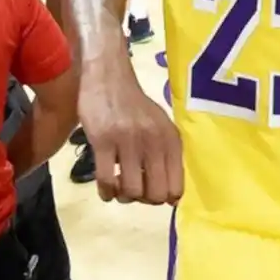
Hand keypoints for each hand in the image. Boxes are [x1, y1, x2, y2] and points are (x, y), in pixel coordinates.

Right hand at [79, 62, 183, 204]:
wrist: (108, 78)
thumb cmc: (135, 106)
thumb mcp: (160, 127)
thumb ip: (167, 157)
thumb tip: (171, 198)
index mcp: (171, 140)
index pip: (176, 187)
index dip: (164, 198)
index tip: (152, 194)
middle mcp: (154, 142)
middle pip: (155, 194)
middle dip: (144, 201)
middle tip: (134, 192)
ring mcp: (128, 142)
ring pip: (131, 191)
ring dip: (124, 197)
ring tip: (119, 189)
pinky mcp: (103, 141)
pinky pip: (107, 180)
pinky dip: (106, 193)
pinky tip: (106, 191)